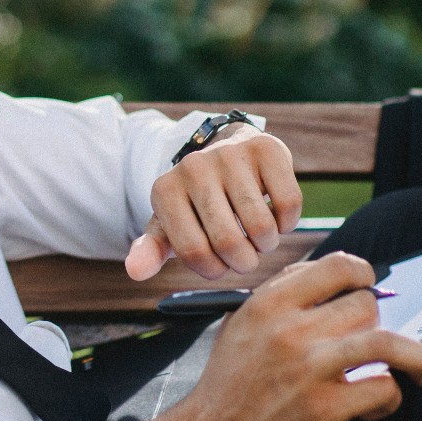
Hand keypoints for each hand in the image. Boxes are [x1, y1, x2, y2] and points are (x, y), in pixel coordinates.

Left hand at [126, 124, 300, 279]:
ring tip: (258, 237)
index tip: (220, 265)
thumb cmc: (197, 201)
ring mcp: (229, 155)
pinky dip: (287, 223)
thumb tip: (134, 271)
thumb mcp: (170, 223)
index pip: (193, 252)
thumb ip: (152, 249)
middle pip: (228, 241)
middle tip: (244, 255)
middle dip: (244, 262)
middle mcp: (193, 167)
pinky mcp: (266, 148)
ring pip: (261, 226)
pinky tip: (275, 216)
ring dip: (267, 244)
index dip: (214, 270)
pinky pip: (287, 204)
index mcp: (165, 190)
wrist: (226, 150)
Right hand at [127, 253, 421, 420]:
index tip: (369, 285)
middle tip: (372, 336)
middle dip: (376, 321)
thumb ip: (283, 294)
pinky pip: (382, 388)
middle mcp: (291, 329)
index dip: (364, 272)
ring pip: (386, 341)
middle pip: (366, 304)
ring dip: (411, 354)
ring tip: (415, 366)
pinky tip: (376, 401)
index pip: (336, 266)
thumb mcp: (243, 321)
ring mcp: (310, 368)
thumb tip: (335, 278)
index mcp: (270, 302)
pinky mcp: (324, 408)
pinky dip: (390, 395)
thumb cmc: (232, 378)